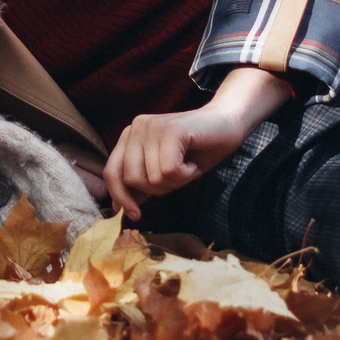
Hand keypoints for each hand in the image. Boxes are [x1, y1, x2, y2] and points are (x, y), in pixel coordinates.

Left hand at [103, 109, 254, 220]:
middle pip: (132, 179)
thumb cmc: (197, 151)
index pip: (112, 172)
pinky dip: (186, 174)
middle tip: (178, 177)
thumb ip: (141, 185)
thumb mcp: (164, 172)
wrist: (228, 124)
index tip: (136, 215)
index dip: (121, 197)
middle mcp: (136, 127)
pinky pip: (170, 170)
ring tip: (188, 167)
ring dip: (176, 181)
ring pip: (153, 177)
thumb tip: (118, 207)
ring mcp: (152, 126)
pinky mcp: (171, 129)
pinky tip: (194, 163)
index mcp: (130, 137)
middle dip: (158, 189)